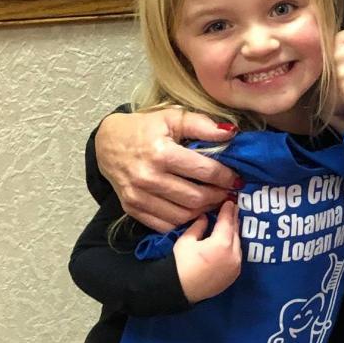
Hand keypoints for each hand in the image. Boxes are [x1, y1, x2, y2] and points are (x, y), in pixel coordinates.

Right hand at [95, 109, 240, 232]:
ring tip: (214, 201)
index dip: (226, 177)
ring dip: (205, 211)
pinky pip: (165, 225)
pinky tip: (194, 211)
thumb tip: (231, 132)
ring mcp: (138, 196)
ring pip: (183, 215)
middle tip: (228, 192)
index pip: (204, 171)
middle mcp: (148, 177)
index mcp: (161, 153)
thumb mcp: (172, 118)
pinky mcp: (132, 208)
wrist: (107, 143)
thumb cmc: (144, 129)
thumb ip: (202, 125)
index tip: (236, 178)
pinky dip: (184, 221)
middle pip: (196, 198)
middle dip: (218, 196)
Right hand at [173, 200, 241, 303]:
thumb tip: (206, 217)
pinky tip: (230, 242)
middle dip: (234, 220)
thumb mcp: (186, 240)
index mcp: (221, 243)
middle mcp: (233, 254)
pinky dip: (234, 247)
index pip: (227, 222)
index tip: (230, 201)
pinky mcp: (234, 275)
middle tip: (234, 208)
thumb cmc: (180, 263)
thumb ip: (199, 226)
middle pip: (235, 232)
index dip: (228, 210)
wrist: (180, 290)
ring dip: (234, 233)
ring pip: (238, 244)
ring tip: (232, 223)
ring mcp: (236, 266)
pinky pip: (237, 256)